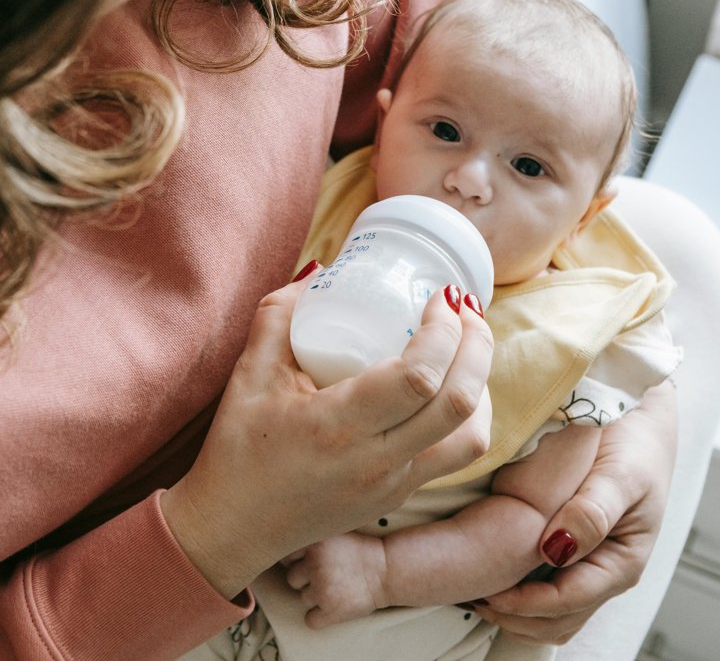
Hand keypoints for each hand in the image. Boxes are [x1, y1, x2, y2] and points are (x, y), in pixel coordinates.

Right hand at [161, 279, 492, 598]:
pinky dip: (468, 417)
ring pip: (471, 438)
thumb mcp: (249, 372)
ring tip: (467, 347)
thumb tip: (320, 270)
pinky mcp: (398, 499)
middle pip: (460, 404)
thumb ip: (280, 313)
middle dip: (477, 346)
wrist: (233, 528)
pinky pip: (455, 457)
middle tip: (467, 310)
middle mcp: (376, 461)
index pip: (419, 377)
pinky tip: (452, 386)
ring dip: (481, 385)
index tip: (441, 297)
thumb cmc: (238, 448)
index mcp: (339, 425)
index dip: (444, 331)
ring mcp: (393, 486)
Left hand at [284, 533, 387, 626]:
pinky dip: (319, 616)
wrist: (386, 570)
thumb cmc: (358, 551)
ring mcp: (322, 589)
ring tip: (336, 587)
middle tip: (327, 575)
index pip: (286, 556)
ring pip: (303, 598)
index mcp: (314, 543)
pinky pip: (310, 620)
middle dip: (306, 579)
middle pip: (292, 579)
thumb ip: (311, 540)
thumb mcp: (334, 533)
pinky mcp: (330, 611)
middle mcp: (315, 565)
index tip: (311, 561)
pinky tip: (333, 605)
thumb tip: (284, 550)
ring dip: (316, 596)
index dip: (298, 560)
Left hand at [466, 383, 676, 644]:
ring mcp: (591, 565)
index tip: (489, 594)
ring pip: (553, 613)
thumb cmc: (635, 447)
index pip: (568, 601)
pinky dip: (522, 591)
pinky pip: (548, 587)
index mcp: (621, 563)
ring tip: (475, 592)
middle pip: (558, 618)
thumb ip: (593, 512)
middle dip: (516, 616)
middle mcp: (605, 573)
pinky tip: (492, 572)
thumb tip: (554, 551)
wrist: (641, 427)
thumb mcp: (620, 474)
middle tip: (471, 598)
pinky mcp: (576, 551)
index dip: (527, 604)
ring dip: (516, 611)